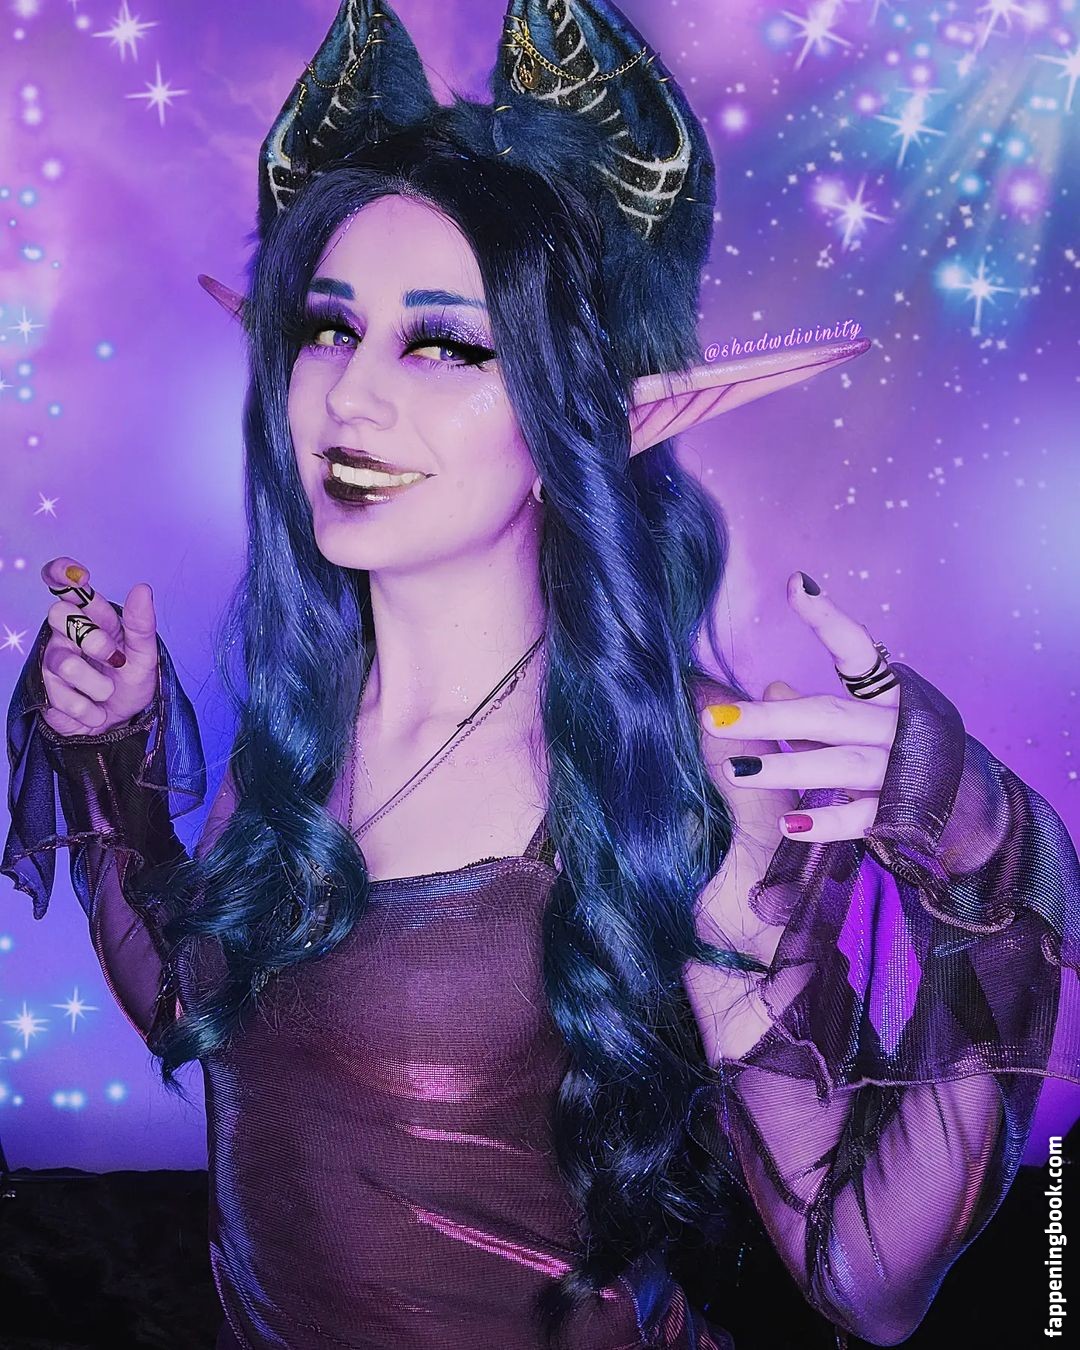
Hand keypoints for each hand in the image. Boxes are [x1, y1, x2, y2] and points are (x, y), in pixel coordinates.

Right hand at [38, 557, 160, 737]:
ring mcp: (53, 657)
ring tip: (108, 692)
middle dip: (94, 641)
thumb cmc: (131, 680)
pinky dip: (90, 709)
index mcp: (93, 616)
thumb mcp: (145, 654)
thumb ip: (141, 624)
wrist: (121, 719)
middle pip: (59, 613)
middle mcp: (67, 631)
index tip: (79, 575)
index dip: (62, 571)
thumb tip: (142, 588)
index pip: (64, 582)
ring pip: (67, 663)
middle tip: (114, 660)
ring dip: (99, 685)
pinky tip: (95, 709)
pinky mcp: (44, 688)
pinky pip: (64, 696)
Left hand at [701, 570, 899, 842]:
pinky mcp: (911, 814)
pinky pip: (865, 817)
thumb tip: (771, 690)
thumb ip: (820, 717)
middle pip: (830, 715)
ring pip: (842, 764)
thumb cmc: (914, 762)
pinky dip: (828, 822)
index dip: (828, 620)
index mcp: (894, 695)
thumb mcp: (870, 730)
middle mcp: (903, 726)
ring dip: (786, 767)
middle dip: (770, 717)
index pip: (858, 650)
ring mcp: (908, 770)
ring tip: (736, 770)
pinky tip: (790, 824)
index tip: (795, 585)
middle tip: (714, 719)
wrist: (985, 816)